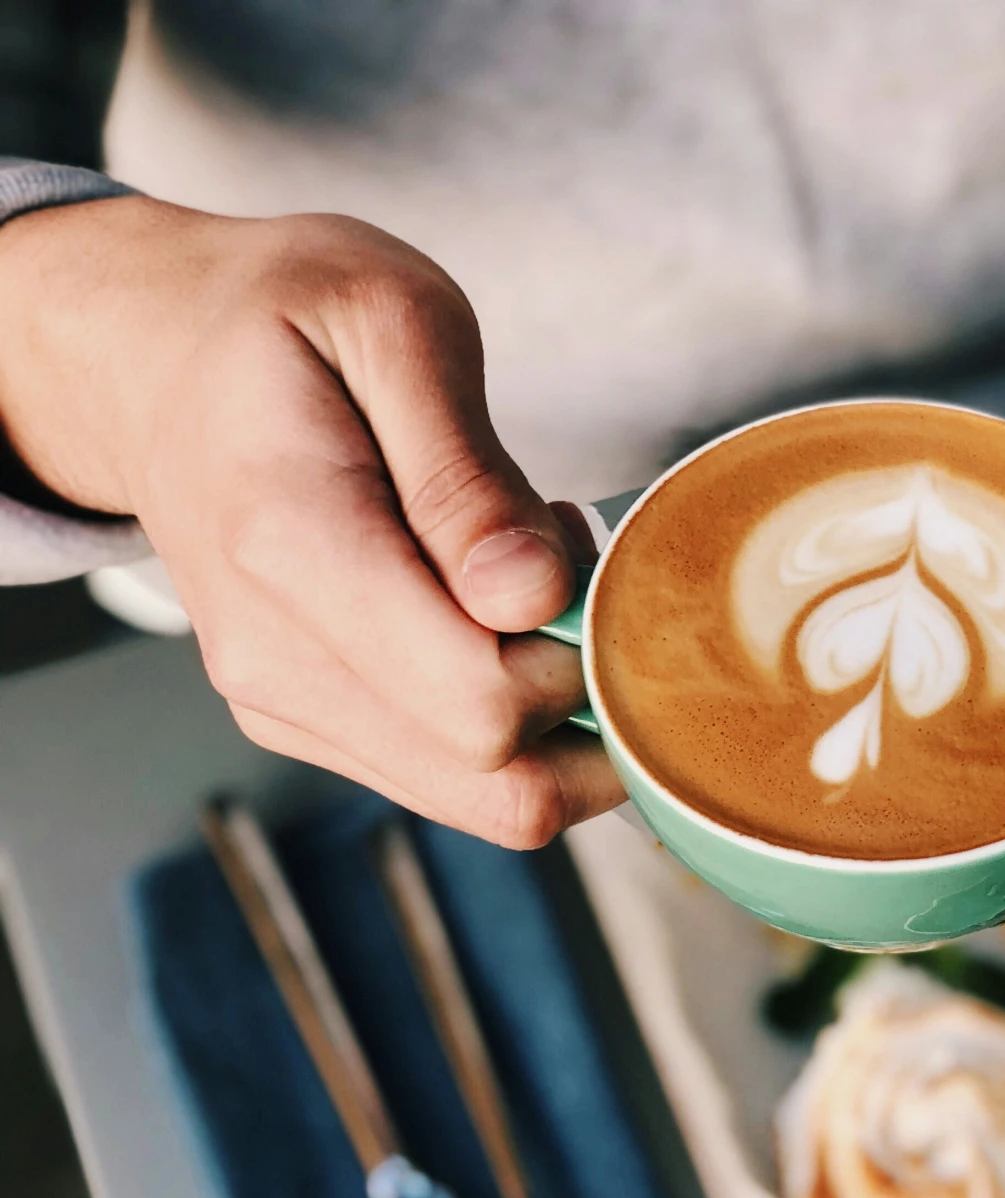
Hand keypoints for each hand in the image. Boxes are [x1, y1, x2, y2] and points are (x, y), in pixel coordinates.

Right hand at [0, 195, 624, 844]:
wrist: (151, 358)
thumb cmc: (280, 318)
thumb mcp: (393, 323)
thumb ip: (469, 474)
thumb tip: (532, 597)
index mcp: (292, 548)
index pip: (482, 703)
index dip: (575, 655)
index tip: (570, 548)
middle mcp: (275, 661)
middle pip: (500, 786)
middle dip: (581, 699)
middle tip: (565, 569)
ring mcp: (284, 707)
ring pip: (487, 800)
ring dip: (548, 706)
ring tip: (517, 574)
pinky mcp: (305, 726)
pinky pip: (451, 776)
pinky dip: (501, 710)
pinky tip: (476, 606)